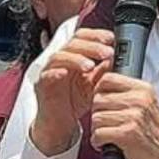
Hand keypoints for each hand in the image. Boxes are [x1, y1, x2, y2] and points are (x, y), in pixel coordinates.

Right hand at [31, 28, 113, 155]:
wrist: (61, 123)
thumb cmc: (75, 101)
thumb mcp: (95, 84)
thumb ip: (103, 71)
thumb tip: (117, 59)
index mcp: (74, 55)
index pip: (82, 36)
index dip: (96, 35)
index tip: (111, 39)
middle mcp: (61, 60)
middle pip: (73, 43)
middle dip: (91, 46)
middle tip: (107, 53)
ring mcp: (49, 71)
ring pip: (59, 56)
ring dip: (76, 59)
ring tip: (90, 66)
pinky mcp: (41, 85)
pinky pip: (46, 74)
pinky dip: (55, 72)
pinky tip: (65, 73)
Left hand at [89, 73, 158, 158]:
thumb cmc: (155, 134)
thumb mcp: (146, 105)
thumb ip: (127, 94)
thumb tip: (100, 87)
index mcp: (143, 89)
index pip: (108, 79)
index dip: (99, 92)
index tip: (102, 103)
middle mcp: (139, 100)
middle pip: (98, 99)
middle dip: (97, 114)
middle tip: (106, 124)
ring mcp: (134, 116)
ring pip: (96, 117)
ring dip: (97, 130)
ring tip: (107, 135)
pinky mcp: (127, 134)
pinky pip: (98, 133)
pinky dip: (97, 142)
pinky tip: (106, 144)